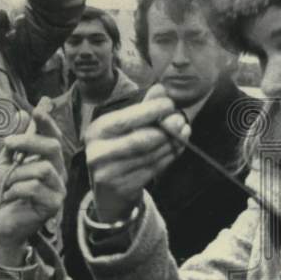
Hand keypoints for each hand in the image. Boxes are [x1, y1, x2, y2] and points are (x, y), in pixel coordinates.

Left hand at [0, 98, 66, 265]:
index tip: (40, 107)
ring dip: (18, 175)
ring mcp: (58, 189)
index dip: (47, 122)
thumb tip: (21, 114)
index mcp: (49, 161)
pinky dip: (16, 190)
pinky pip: (34, 189)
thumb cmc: (5, 193)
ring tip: (8, 185)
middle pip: (53, 147)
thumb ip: (14, 144)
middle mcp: (58, 173)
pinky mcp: (53, 205)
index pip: (52, 136)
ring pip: (42, 169)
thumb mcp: (5, 164)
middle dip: (29, 142)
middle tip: (7, 142)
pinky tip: (10, 197)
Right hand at [86, 84, 189, 223]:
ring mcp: (111, 173)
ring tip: (184, 130)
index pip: (125, 120)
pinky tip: (179, 145)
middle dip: (165, 128)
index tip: (169, 103)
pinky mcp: (125, 187)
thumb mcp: (122, 127)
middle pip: (140, 140)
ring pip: (150, 155)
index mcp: (96, 132)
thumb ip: (142, 108)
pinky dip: (171, 155)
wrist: (107, 191)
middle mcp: (99, 153)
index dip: (150, 111)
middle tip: (180, 119)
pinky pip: (155, 168)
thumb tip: (161, 88)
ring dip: (172, 142)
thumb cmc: (117, 149)